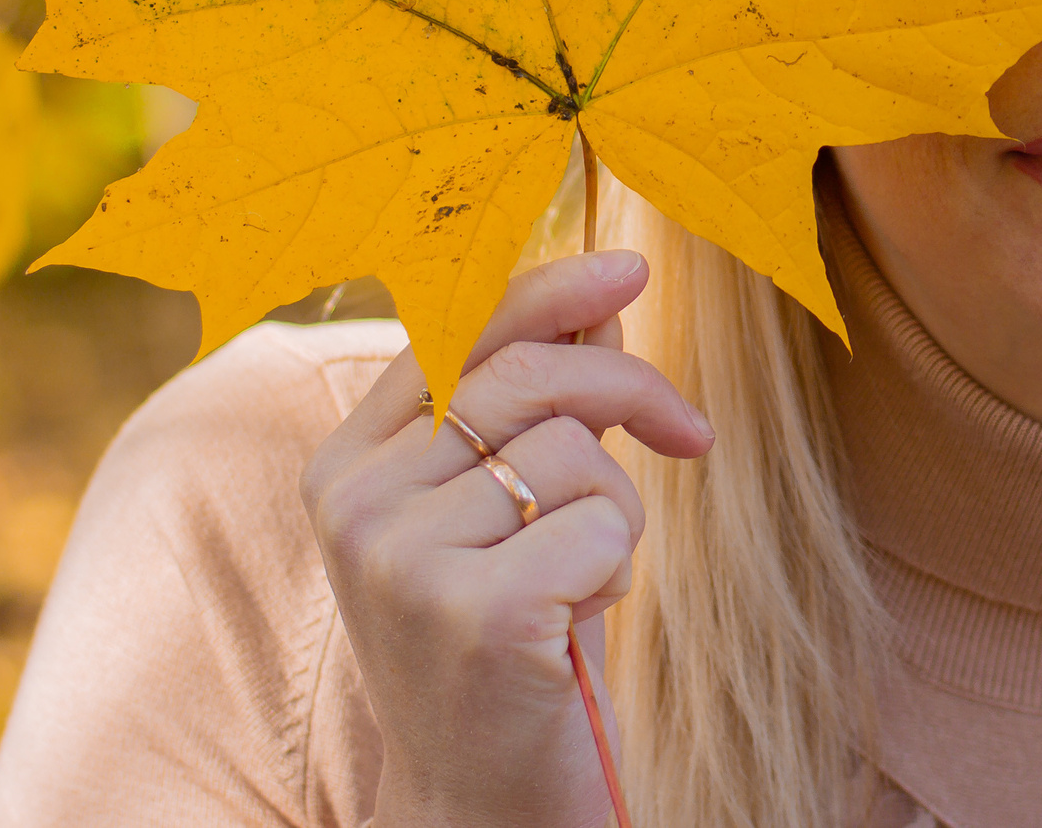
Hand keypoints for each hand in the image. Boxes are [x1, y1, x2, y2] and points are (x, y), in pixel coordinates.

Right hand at [301, 250, 713, 827]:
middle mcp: (355, 502)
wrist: (481, 800)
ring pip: (574, 453)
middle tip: (694, 435)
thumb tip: (602, 291)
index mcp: (346, 462)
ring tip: (576, 584)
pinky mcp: (474, 613)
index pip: (457, 330)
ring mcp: (403, 559)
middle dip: (635, 391)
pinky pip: (602, 526)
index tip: (633, 267)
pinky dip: (617, 571)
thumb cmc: (510, 637)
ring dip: (615, 515)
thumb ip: (537, 402)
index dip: (554, 287)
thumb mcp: (513, 508)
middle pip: (530, 374)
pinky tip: (572, 628)